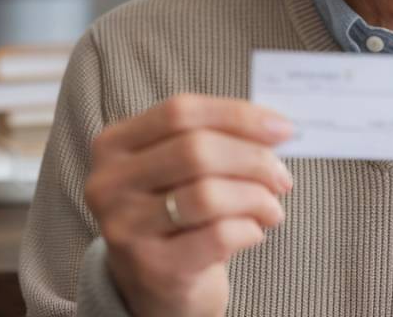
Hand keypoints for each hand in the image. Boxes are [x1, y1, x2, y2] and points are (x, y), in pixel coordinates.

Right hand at [84, 93, 294, 316]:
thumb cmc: (178, 210)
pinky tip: (254, 232)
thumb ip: (218, 137)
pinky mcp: (151, 267)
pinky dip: (249, 229)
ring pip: (208, 195)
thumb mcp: (183, 166)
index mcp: (115, 143)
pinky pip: (217, 236)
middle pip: (196, 150)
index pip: (181, 111)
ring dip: (256, 198)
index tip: (283, 129)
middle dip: (254, 160)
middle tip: (282, 177)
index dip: (238, 115)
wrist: (156, 282)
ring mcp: (124, 227)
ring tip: (272, 209)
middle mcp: (109, 183)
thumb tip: (276, 128)